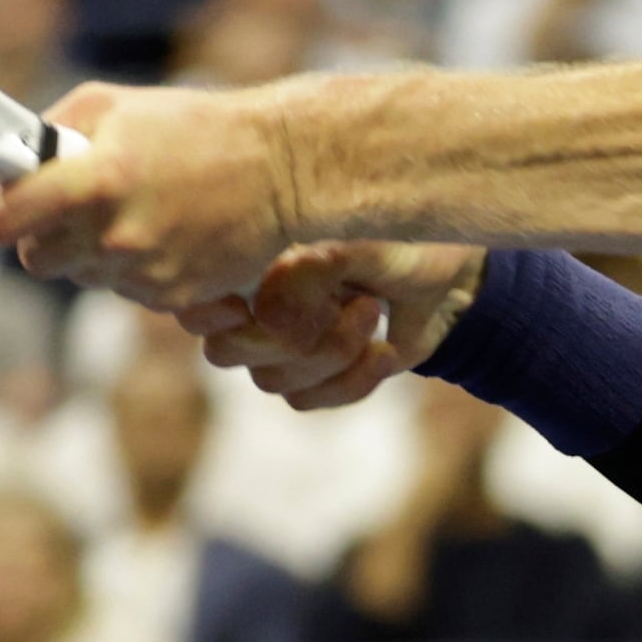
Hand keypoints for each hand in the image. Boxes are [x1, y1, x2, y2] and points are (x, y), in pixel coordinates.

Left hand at [0, 81, 296, 307]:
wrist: (281, 168)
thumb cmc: (198, 128)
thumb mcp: (114, 104)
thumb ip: (51, 132)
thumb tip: (9, 159)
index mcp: (97, 179)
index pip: (5, 220)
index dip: (1, 210)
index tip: (10, 202)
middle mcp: (116, 235)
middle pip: (36, 260)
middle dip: (46, 233)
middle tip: (76, 203)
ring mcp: (145, 273)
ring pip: (82, 276)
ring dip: (94, 249)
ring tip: (137, 209)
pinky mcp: (171, 299)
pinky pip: (126, 290)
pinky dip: (135, 267)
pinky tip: (166, 232)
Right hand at [184, 241, 482, 409]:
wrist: (449, 274)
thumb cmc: (400, 239)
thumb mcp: (360, 242)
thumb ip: (308, 269)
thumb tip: (267, 308)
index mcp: (248, 257)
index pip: (192, 301)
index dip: (208, 313)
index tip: (249, 303)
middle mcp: (251, 302)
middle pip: (227, 352)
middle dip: (293, 334)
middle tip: (349, 298)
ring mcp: (278, 345)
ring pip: (270, 380)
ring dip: (333, 352)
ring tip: (372, 310)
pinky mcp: (312, 378)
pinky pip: (305, 401)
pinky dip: (353, 381)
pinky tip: (384, 350)